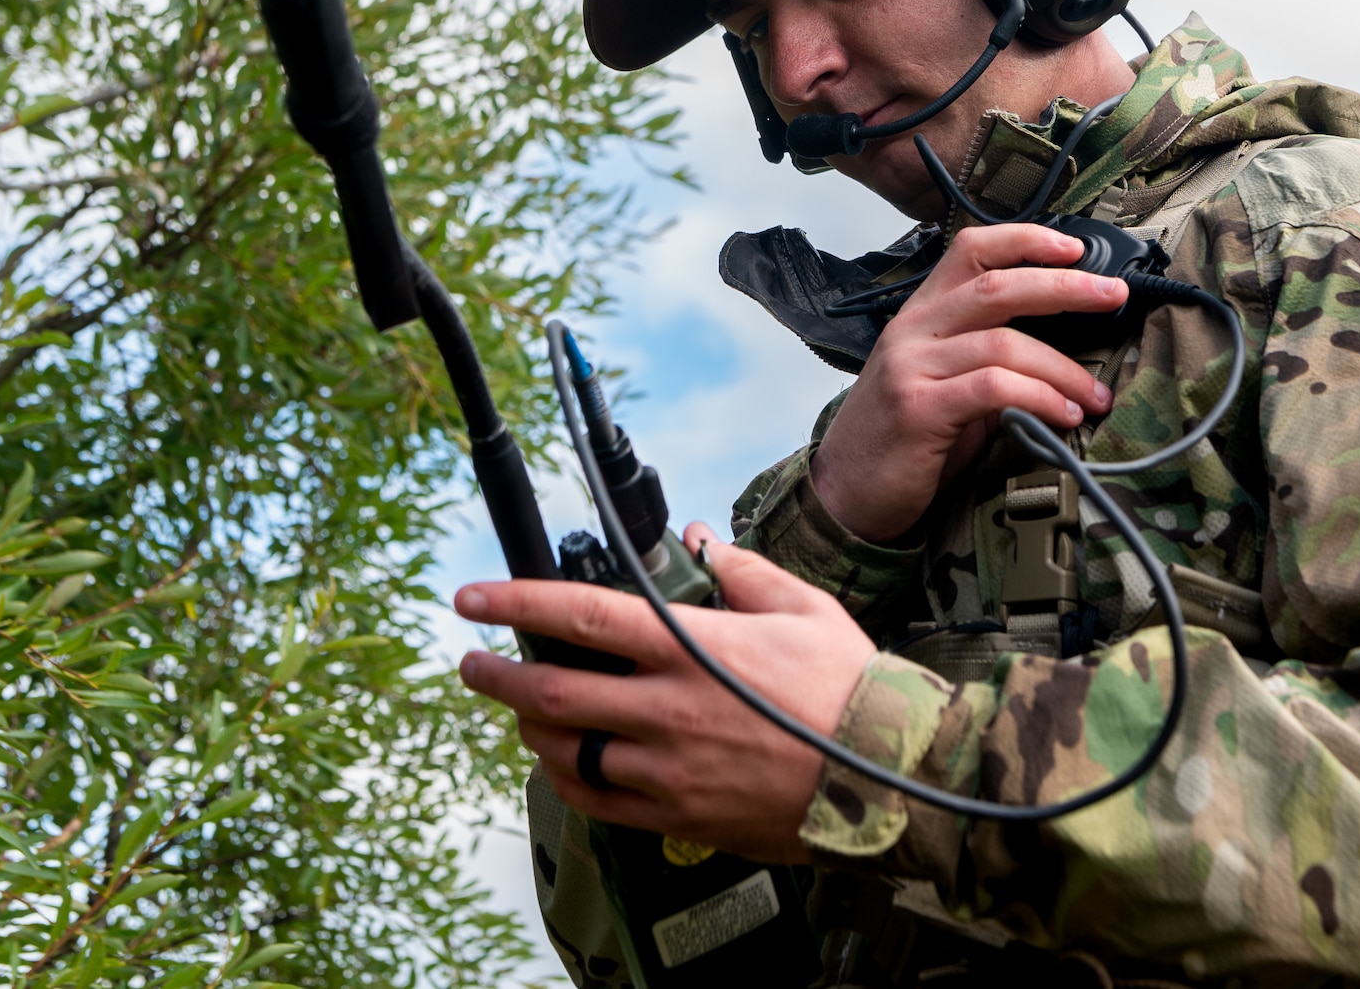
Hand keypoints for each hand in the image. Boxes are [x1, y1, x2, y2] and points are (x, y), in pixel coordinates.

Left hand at [455, 524, 874, 864]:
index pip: (581, 617)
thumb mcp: (803, 609)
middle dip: (494, 675)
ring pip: (563, 751)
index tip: (473, 597)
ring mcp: (667, 769)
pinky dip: (565, 780)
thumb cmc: (849, 688)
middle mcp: (667, 709)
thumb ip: (744, 572)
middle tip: (472, 662)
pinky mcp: (678, 817)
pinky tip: (562, 765)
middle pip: (549, 692)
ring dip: (527, 728)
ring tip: (519, 711)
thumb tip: (705, 542)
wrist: (887, 777)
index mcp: (692, 650)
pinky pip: (596, 803)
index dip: (515, 603)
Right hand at [811, 223, 1122, 540]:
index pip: (972, 249)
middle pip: (997, 286)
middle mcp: (912, 331)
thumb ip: (988, 361)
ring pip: (1004, 343)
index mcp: (920, 314)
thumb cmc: (903, 441)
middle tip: (1115, 296)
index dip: (1027, 239)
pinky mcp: (917, 410)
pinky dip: (1039, 398)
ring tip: (1096, 396)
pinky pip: (993, 389)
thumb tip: (1064, 355)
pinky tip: (1064, 416)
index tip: (1077, 248)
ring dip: (1064, 368)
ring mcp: (910, 367)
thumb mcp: (943, 385)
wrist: (845, 496)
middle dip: (1066, 286)